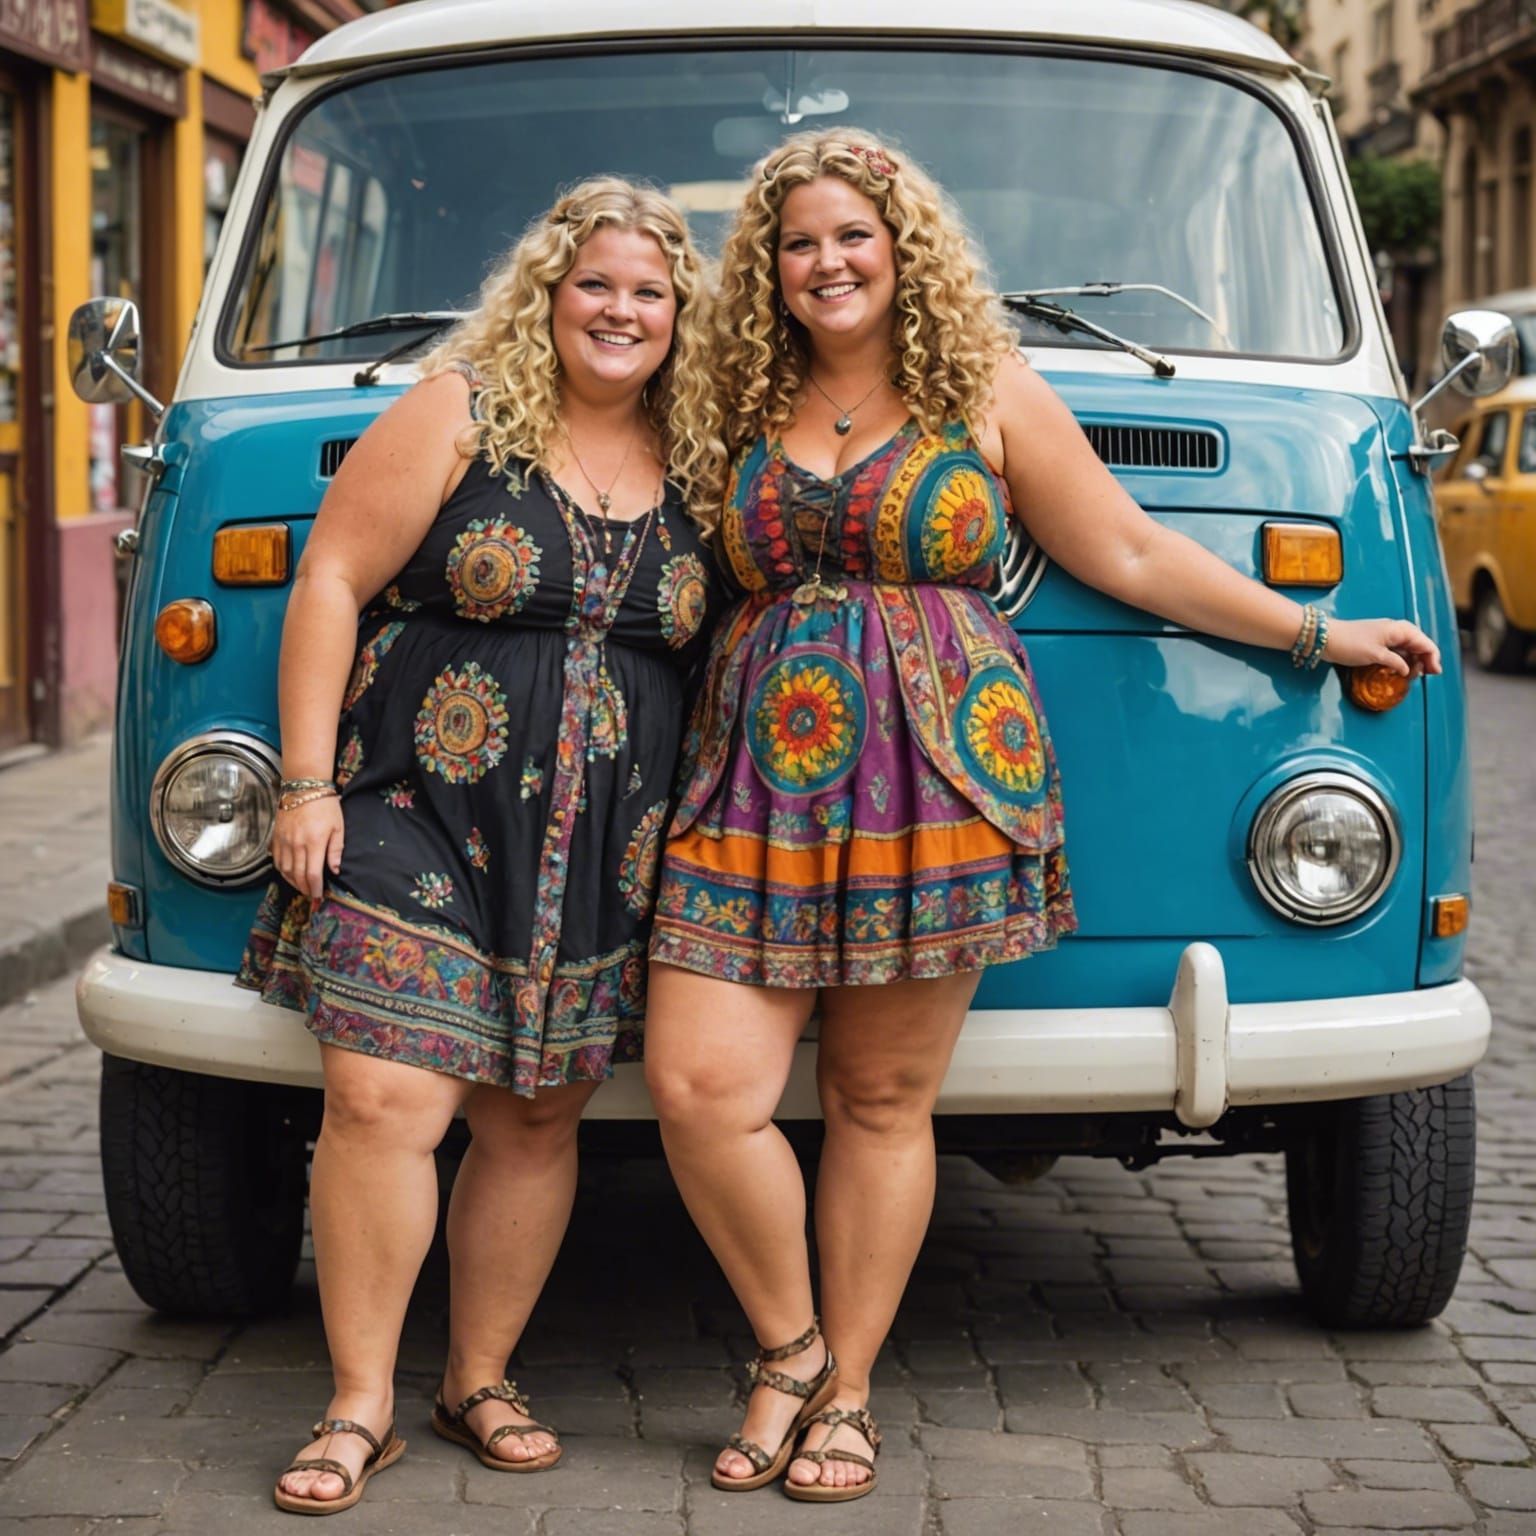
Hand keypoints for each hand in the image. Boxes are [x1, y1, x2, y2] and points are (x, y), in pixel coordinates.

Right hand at [272, 796, 343, 898]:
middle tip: (311, 895)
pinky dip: (283, 871)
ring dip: (293, 882)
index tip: (319, 895)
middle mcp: (297, 844)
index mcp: (314, 843)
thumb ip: (336, 850)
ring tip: (302, 887)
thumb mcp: (338, 827)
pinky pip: (277, 860)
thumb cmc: (325, 806)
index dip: (315, 889)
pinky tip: (290, 874)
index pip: (312, 874)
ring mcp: (284, 841)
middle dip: (305, 889)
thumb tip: (334, 870)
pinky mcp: (276, 837)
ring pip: (285, 870)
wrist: (304, 788)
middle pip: (298, 876)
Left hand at [1322, 617, 1441, 677]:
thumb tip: (1407, 670)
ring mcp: (1386, 636)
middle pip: (1419, 645)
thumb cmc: (1350, 644)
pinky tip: (1399, 671)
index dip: (1432, 658)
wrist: (1325, 638)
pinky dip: (1401, 660)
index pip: (1426, 643)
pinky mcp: (1377, 642)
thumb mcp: (1376, 655)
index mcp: (1400, 630)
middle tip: (1422, 677)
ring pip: (1408, 649)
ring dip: (1413, 661)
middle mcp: (1396, 631)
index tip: (1433, 674)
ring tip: (1411, 676)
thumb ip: (1396, 662)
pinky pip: (1396, 651)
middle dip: (1424, 661)